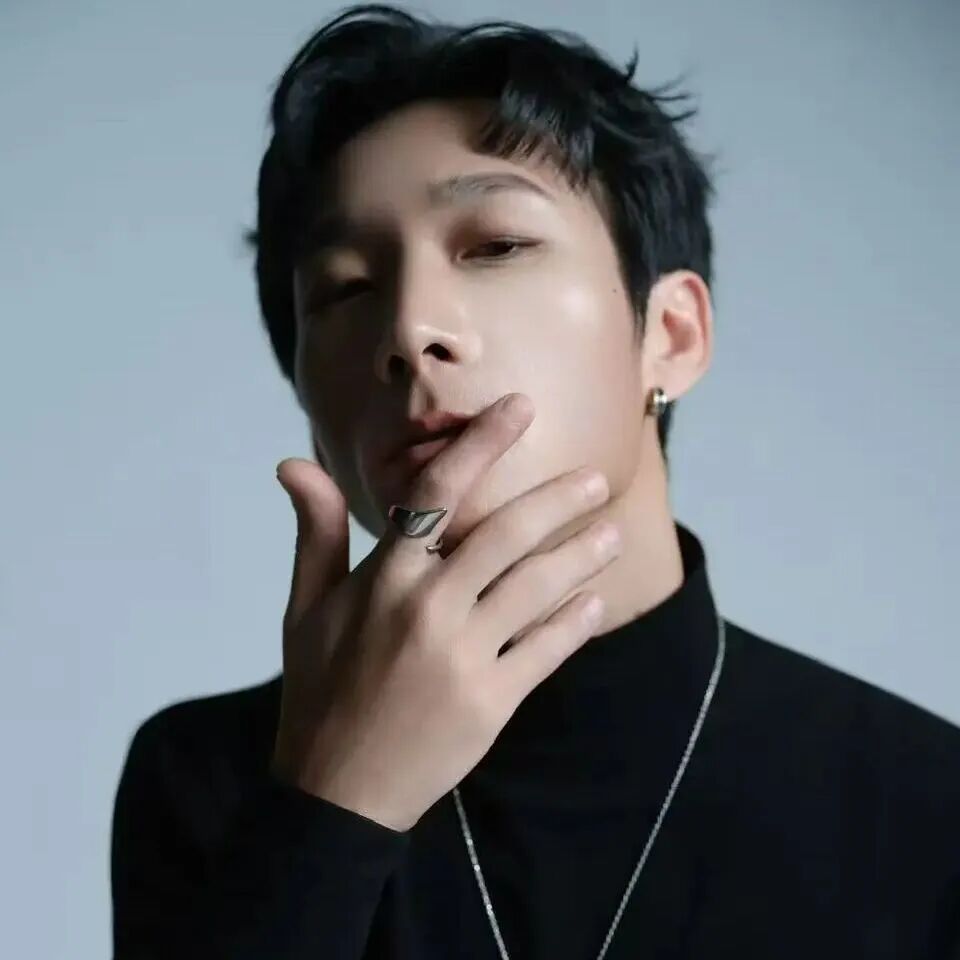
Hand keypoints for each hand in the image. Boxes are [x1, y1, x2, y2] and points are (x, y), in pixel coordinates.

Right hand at [271, 393, 620, 830]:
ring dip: (582, 555)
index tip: (522, 407)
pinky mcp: (491, 702)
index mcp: (383, 577)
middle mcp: (427, 607)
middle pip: (507, 534)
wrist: (336, 790)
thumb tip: (292, 463)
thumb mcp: (305, 608)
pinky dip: (575, 621)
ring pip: (537, 587)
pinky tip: (595, 601)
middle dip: (560, 499)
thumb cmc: (319, 689)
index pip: (439, 490)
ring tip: (613, 532)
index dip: (483, 442)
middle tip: (599, 478)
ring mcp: (463, 656)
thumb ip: (316, 531)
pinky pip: (545, 649)